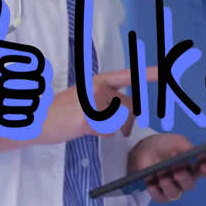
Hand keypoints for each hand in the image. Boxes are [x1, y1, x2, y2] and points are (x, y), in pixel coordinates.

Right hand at [36, 67, 157, 144]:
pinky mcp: (89, 118)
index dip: (149, 74)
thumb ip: (107, 100)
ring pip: (120, 120)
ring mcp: (94, 102)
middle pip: (129, 106)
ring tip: (91, 126)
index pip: (128, 76)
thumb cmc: (62, 111)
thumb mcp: (86, 99)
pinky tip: (86, 130)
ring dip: (112, 128)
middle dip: (129, 120)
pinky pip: (108, 130)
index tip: (168, 71)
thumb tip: (128, 112)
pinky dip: (101, 133)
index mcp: (98, 81)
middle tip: (119, 129)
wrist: (37, 119)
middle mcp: (98, 88)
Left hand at [128, 134, 205, 203]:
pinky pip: (160, 198)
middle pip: (190, 184)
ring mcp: (173, 187)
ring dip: (168, 186)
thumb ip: (188, 147)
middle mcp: (186, 178)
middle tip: (177, 173)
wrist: (145, 149)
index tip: (205, 166)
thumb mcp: (177, 142)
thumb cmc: (164, 145)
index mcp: (195, 165)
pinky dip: (155, 192)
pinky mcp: (160, 193)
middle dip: (184, 179)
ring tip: (162, 177)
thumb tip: (199, 153)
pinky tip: (151, 184)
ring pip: (175, 193)